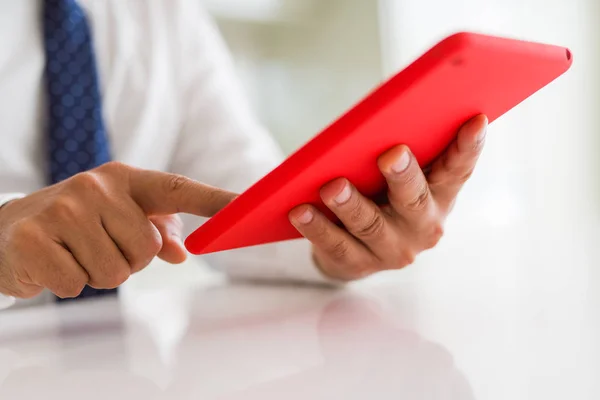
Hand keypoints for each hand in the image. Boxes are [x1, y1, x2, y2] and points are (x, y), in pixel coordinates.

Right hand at [0, 162, 235, 298]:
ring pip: (115, 273)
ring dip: (98, 274)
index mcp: (124, 178)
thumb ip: (155, 230)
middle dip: (127, 261)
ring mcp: (64, 209)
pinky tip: (53, 262)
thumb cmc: (77, 224)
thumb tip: (182, 252)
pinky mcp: (35, 238)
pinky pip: (78, 285)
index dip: (214, 200)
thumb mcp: (118, 218)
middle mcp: (96, 186)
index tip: (246, 207)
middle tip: (98, 246)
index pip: (178, 189)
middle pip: (146, 250)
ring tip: (76, 254)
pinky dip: (68, 283)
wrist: (8, 228)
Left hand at [289, 115, 487, 280]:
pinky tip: (300, 211)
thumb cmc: (382, 195)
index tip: (475, 119)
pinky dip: (318, 228)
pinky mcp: (359, 264)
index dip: (468, 147)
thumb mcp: (399, 175)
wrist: (359, 248)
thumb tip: (380, 114)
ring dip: (351, 205)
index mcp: (439, 196)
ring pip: (371, 225)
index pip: (458, 170)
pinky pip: (337, 245)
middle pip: (414, 200)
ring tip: (333, 186)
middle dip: (404, 176)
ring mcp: (392, 250)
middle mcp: (423, 226)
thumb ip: (401, 149)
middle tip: (392, 154)